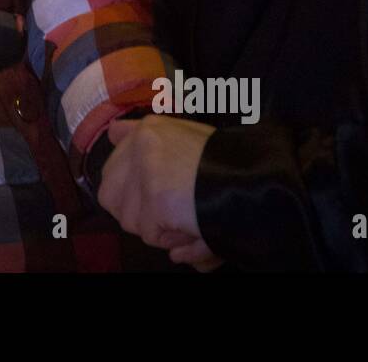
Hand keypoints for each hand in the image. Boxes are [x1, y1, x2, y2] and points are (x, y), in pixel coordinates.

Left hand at [96, 115, 224, 270]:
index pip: (111, 167)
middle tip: (169, 213)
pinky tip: (194, 225)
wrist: (257, 184)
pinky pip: (151, 234)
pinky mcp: (155, 199)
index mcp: (149, 129)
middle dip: (137, 213)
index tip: (156, 197)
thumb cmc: (228, 166)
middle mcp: (141, 143)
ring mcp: (146, 170)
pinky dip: (174, 239)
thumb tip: (113, 132)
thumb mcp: (188, 138)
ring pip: (129, 220)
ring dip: (159, 229)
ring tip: (189, 216)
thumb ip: (150, 137)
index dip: (131, 192)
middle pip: (110, 196)